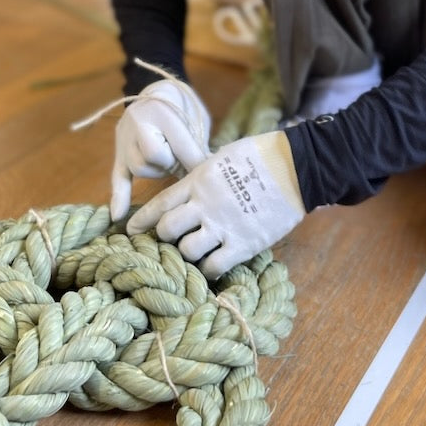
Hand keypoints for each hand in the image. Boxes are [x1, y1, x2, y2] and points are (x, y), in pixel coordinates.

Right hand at [111, 78, 211, 219]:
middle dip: (172, 162)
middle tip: (179, 154)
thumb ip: (197, 145)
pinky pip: (117, 176)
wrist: (159, 90)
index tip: (209, 176)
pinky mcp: (119, 152)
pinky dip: (118, 196)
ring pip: (141, 168)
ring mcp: (125, 138)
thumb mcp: (195, 119)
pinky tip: (118, 216)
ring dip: (158, 170)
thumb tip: (206, 176)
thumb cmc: (184, 107)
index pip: (180, 144)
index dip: (197, 161)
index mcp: (161, 109)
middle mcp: (137, 121)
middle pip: (157, 158)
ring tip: (166, 157)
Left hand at [126, 131, 304, 277]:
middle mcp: (204, 205)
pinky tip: (215, 264)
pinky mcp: (242, 244)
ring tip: (196, 253)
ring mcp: (222, 226)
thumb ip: (201, 176)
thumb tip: (189, 187)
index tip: (130, 230)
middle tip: (172, 241)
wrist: (295, 167)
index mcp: (197, 181)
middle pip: (166, 230)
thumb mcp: (221, 158)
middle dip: (165, 238)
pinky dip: (209, 269)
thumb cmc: (260, 156)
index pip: (160, 203)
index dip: (142, 219)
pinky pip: (214, 266)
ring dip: (188, 255)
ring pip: (187, 251)